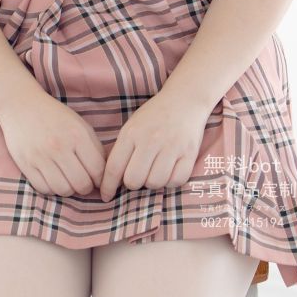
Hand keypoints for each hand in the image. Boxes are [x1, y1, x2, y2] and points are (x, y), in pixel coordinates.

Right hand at [0, 87, 106, 197]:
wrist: (21, 105)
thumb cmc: (55, 116)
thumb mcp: (80, 125)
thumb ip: (94, 149)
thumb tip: (104, 176)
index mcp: (78, 135)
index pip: (97, 170)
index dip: (101, 180)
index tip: (97, 181)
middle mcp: (59, 146)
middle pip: (81, 184)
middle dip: (86, 188)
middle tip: (83, 183)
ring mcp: (41, 156)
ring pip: (63, 190)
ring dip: (68, 190)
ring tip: (68, 181)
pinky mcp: (25, 164)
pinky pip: (44, 189)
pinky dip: (51, 189)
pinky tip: (53, 179)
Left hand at [98, 88, 210, 202]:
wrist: (185, 100)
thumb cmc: (154, 116)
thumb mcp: (131, 127)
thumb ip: (122, 150)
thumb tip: (111, 180)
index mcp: (131, 133)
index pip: (114, 167)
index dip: (107, 186)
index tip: (106, 196)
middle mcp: (150, 140)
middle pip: (133, 180)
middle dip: (133, 183)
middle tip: (138, 175)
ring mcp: (171, 147)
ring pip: (154, 183)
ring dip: (153, 182)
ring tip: (155, 170)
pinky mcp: (189, 153)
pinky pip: (176, 181)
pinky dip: (171, 182)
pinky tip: (169, 171)